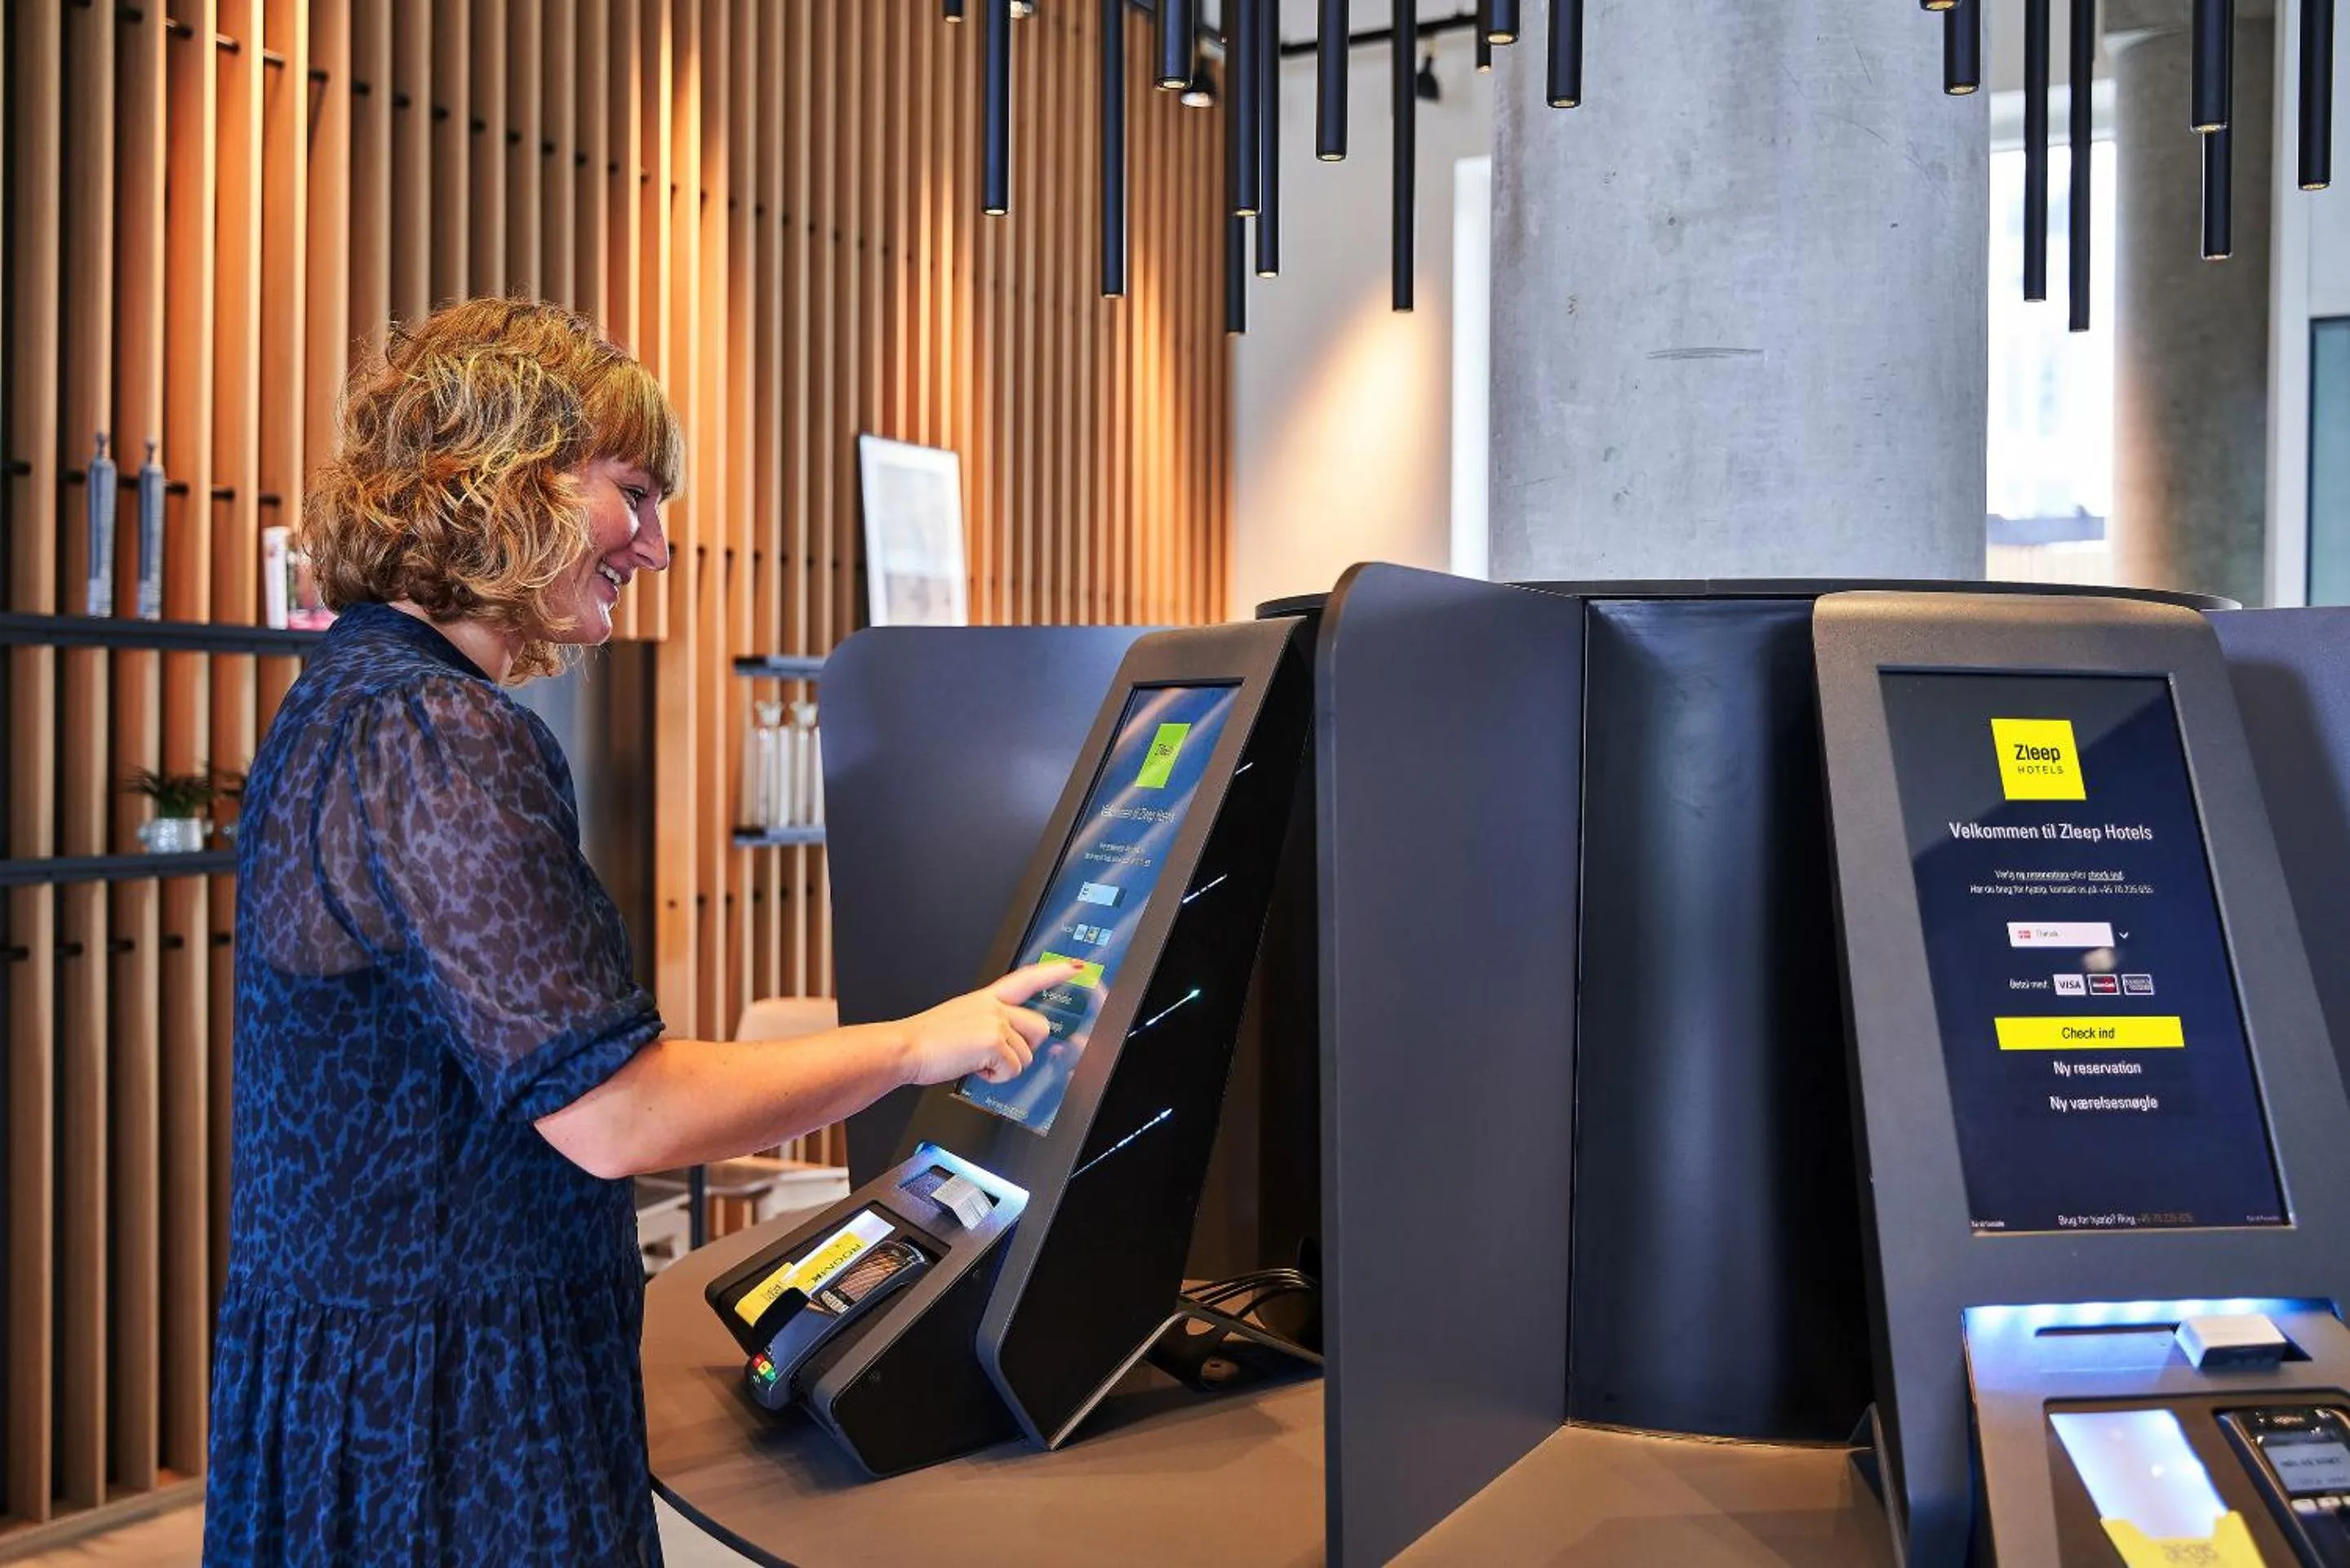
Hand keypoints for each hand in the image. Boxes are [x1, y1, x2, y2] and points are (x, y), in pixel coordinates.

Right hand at [898, 959, 1081, 1086]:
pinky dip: (994, 1078)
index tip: (1076, 967)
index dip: (1054, 973)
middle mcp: (994, 1006)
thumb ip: (987, 1023)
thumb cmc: (926, 1040)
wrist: (905, 1047)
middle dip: (1026, 1049)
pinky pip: (1012, 1070)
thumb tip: (1002, 1045)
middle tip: (998, 1057)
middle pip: (1039, 1028)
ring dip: (1004, 1068)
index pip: (1026, 979)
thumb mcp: (960, 1020)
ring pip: (1026, 1056)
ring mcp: (996, 1022)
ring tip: (974, 1062)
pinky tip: (973, 1068)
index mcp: (985, 998)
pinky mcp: (995, 1042)